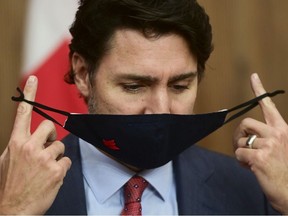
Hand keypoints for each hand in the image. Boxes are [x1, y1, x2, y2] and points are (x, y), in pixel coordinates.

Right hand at [0, 76, 70, 214]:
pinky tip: (51, 177)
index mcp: (15, 143)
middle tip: (47, 146)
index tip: (34, 78)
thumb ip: (19, 146)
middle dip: (51, 135)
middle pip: (49, 126)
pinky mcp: (56, 170)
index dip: (30, 94)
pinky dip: (61, 167)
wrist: (12, 209)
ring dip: (55, 156)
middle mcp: (29, 147)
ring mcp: (44, 158)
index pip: (23, 113)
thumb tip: (30, 138)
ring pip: (60, 145)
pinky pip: (66, 160)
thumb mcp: (7, 161)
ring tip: (45, 169)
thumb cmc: (9, 185)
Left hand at [233, 73, 287, 213]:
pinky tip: (251, 167)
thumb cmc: (285, 171)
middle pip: (245, 123)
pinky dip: (241, 161)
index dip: (259, 90)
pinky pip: (239, 153)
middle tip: (242, 146)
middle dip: (239, 134)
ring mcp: (269, 145)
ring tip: (251, 160)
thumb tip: (247, 137)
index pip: (269, 106)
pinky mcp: (260, 157)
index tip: (253, 76)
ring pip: (241, 140)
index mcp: (283, 130)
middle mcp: (277, 134)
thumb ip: (268, 139)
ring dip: (241, 150)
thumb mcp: (281, 149)